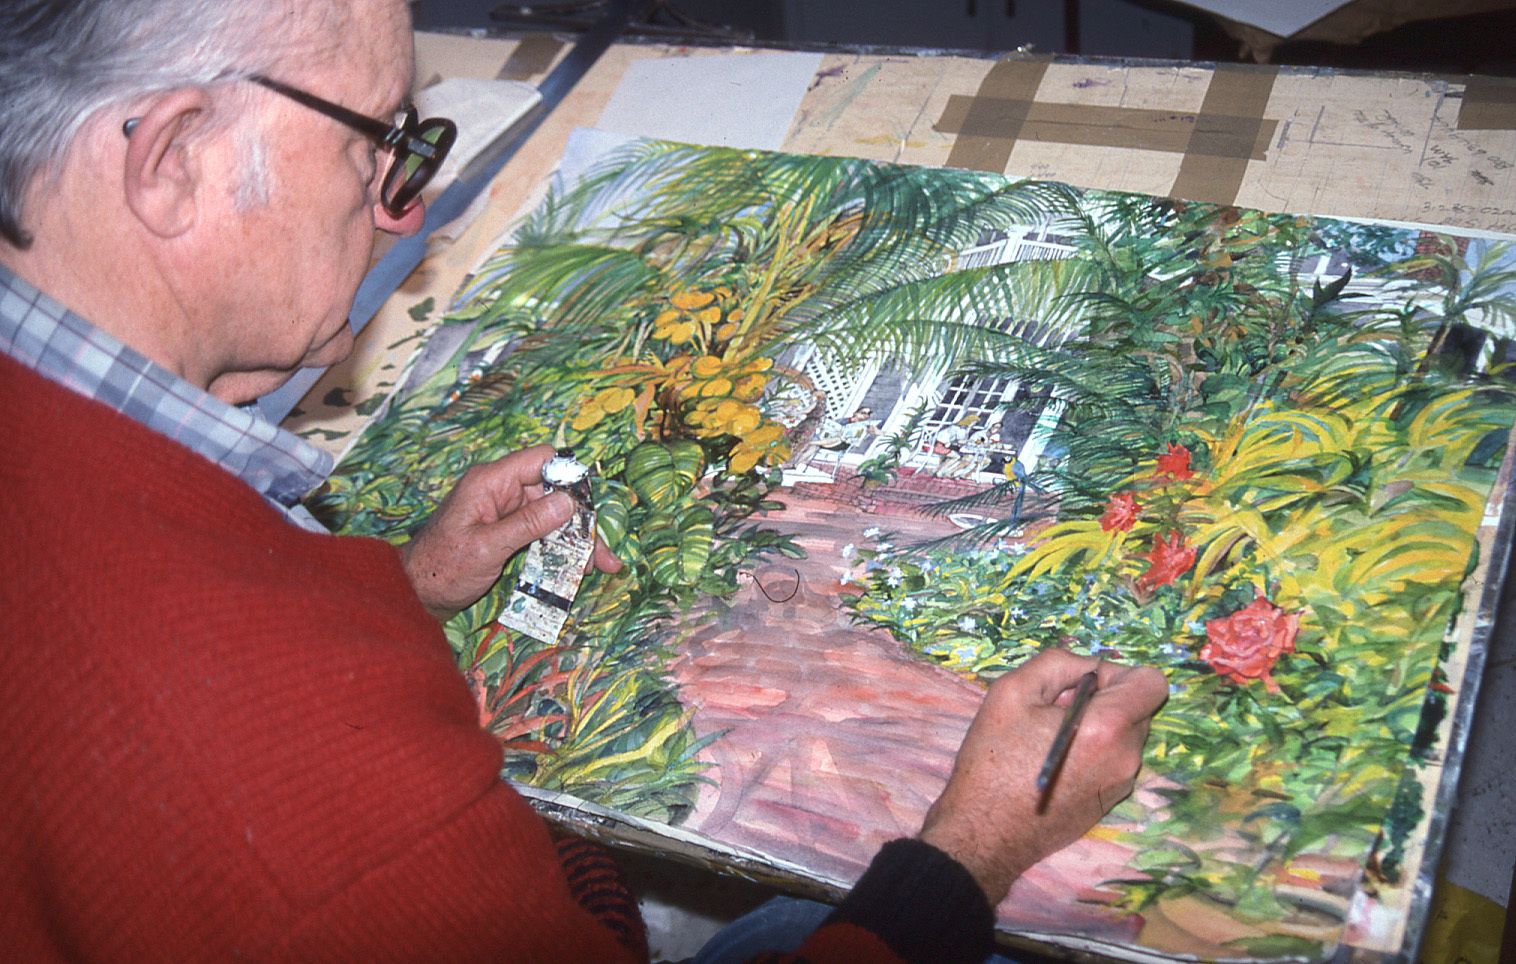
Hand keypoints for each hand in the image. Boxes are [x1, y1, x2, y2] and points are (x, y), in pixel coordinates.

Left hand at [399, 445, 621, 619]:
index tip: (587, 510)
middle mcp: (501, 490)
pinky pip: (542, 532)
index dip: (569, 478)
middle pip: (554, 492)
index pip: (541, 459)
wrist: (415, 593)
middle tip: (603, 554)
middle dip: (581, 521)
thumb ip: (528, 524)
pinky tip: (576, 568)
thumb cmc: (442, 568)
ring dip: (575, 540)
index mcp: (491, 482)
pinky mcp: (507, 530)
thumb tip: (569, 503)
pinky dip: (560, 548)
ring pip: (553, 515)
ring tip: (598, 567)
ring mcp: (505, 510)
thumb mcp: (487, 548)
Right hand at [918, 649, 1167, 904]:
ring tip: (1049, 738)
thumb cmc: (993, 760)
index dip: (1117, 673)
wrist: (984, 833)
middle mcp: (1126, 758)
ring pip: (1124, 735)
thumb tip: (1086, 668)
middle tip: (1054, 711)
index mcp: (1108, 728)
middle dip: (1102, 699)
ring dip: (1096, 726)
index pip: (1151, 682)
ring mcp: (1121, 785)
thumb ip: (1057, 664)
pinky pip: (1113, 761)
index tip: (1081, 684)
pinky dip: (1092, 752)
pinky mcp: (1110, 803)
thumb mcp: (1012, 692)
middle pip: (1136, 708)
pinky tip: (1054, 762)